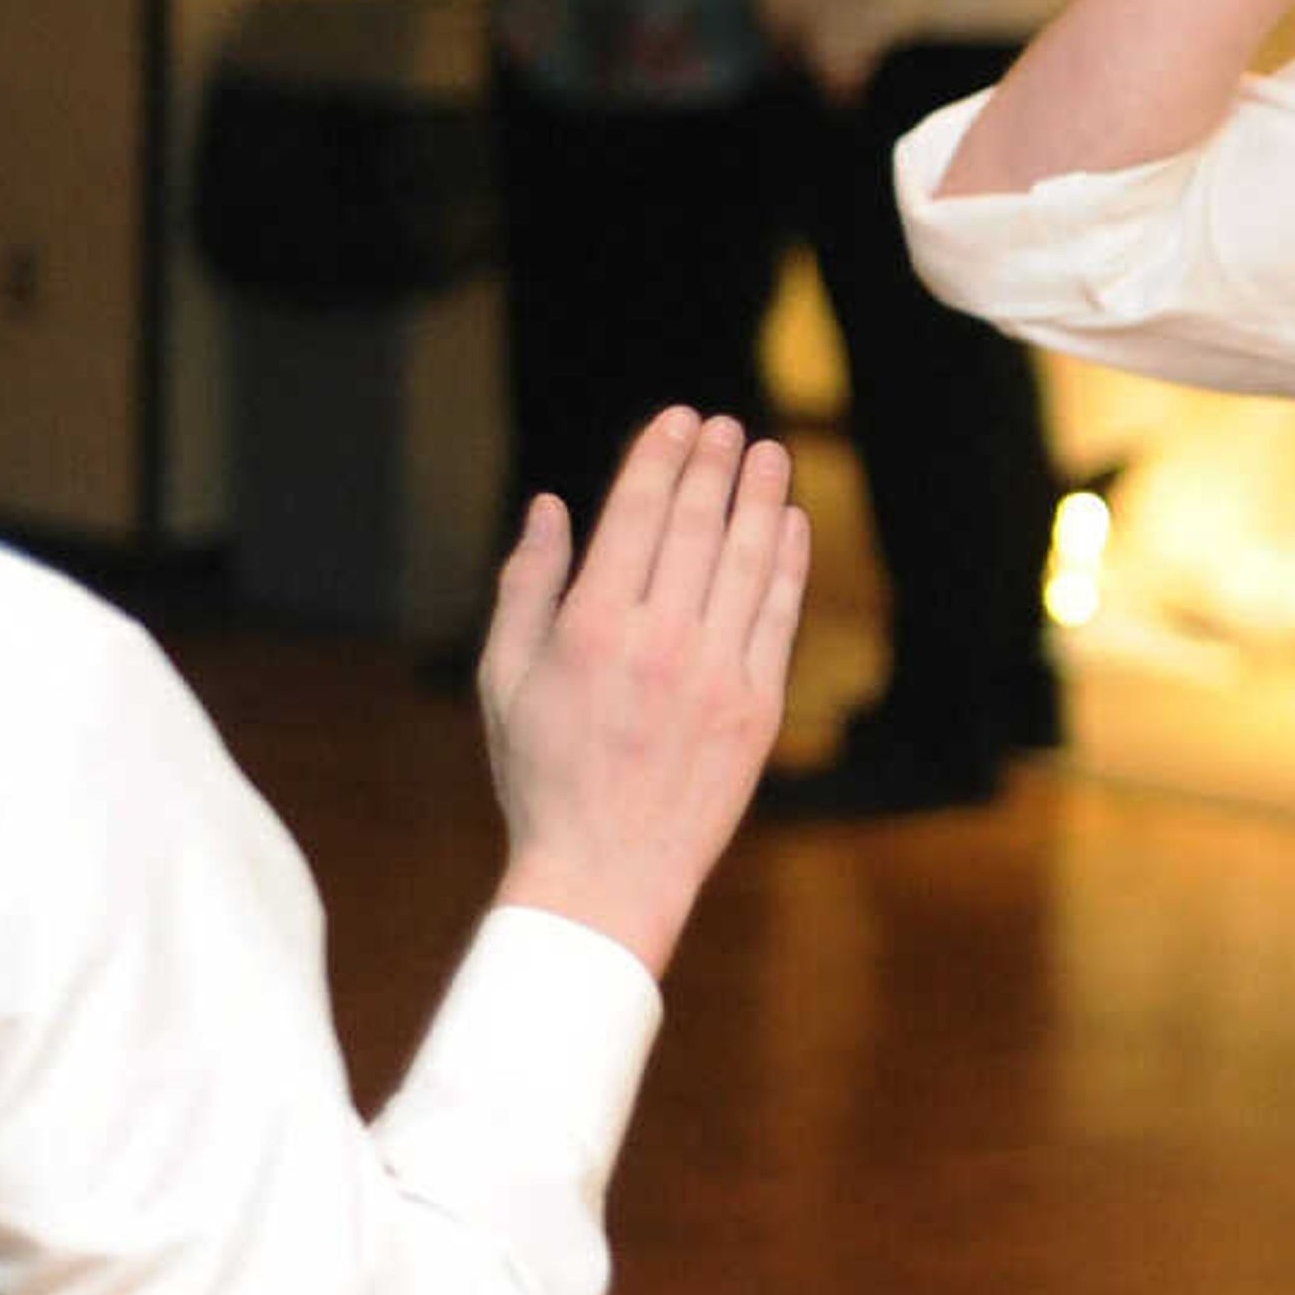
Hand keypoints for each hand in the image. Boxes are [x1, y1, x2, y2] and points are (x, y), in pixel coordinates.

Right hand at [481, 411, 808, 973]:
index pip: (635, 514)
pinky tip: (790, 525)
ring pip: (747, 561)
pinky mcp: (756, 708)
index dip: (660, 457)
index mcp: (590, 628)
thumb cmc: (542, 776)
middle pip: (696, 526)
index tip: (679, 421)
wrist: (606, 873)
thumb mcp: (504, 678)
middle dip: (712, 464)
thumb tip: (548, 504)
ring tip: (768, 454)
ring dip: (760, 498)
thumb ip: (526, 585)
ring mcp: (715, 675)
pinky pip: (779, 617)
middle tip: (725, 426)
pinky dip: (788, 563)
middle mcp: (657, 642)